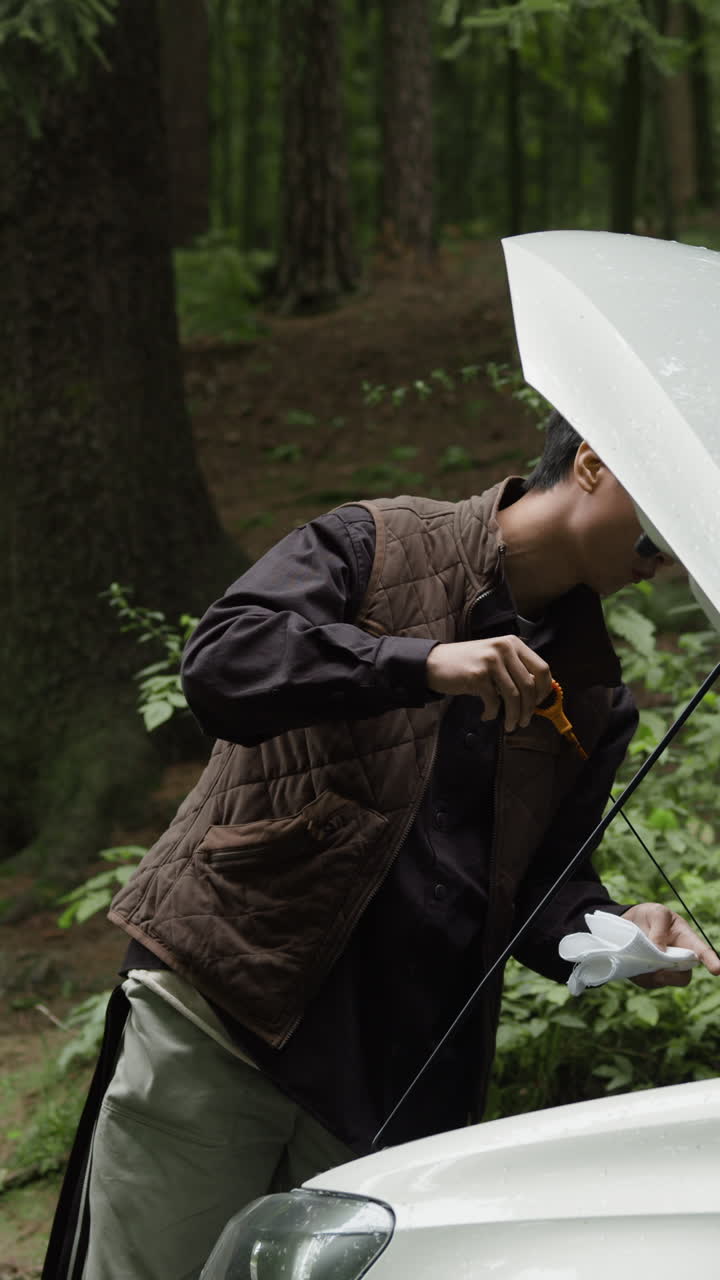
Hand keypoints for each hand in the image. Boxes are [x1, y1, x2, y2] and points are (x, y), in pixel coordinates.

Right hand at [425, 635, 552, 730]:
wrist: (434, 663)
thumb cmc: (467, 664)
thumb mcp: (495, 659)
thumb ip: (515, 670)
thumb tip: (536, 696)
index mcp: (512, 643)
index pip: (542, 668)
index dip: (544, 690)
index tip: (538, 704)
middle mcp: (504, 648)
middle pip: (529, 685)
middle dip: (529, 709)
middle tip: (524, 722)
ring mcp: (490, 661)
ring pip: (514, 696)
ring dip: (514, 716)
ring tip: (510, 725)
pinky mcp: (477, 675)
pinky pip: (494, 701)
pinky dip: (492, 713)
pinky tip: (486, 715)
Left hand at [622, 902, 719, 988]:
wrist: (627, 923)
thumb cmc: (649, 916)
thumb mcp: (657, 913)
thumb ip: (660, 928)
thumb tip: (660, 951)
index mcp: (686, 940)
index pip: (702, 952)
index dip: (712, 961)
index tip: (717, 969)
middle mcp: (679, 958)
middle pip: (683, 975)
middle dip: (671, 975)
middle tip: (657, 970)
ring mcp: (665, 969)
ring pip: (663, 980)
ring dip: (650, 972)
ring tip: (638, 956)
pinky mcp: (650, 977)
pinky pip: (647, 982)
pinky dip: (639, 974)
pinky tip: (634, 962)